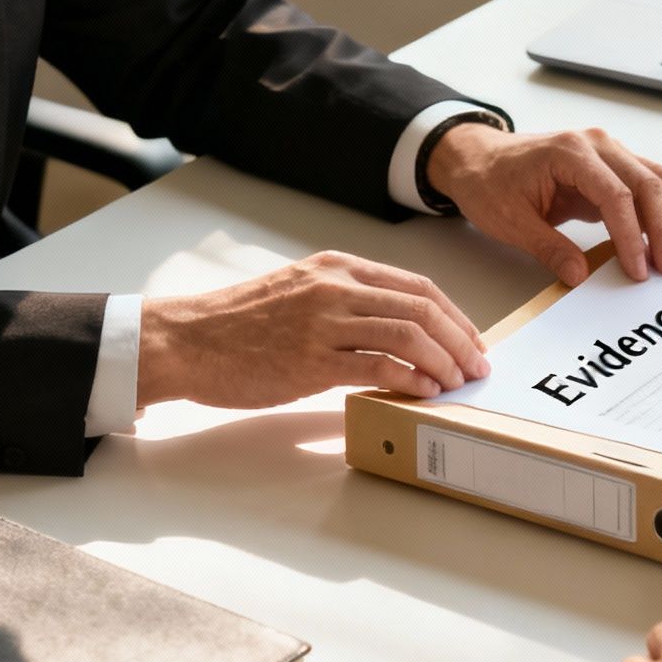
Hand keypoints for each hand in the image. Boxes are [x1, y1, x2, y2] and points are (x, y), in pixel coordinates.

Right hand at [136, 250, 488, 407]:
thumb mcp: (298, 291)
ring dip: (443, 362)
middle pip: (422, 308)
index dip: (455, 316)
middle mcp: (335, 288)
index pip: (417, 286)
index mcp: (337, 268)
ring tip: (457, 384)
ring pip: (407, 334)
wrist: (184, 340)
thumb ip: (345, 301)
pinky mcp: (310, 361)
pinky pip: (377, 367)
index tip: (471, 342)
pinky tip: (424, 393)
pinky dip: (410, 380)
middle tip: (477, 368)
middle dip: (461, 341)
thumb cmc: (237, 324)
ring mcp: (323, 323)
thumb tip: (394, 329)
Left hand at [427, 123, 661, 285]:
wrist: (477, 158)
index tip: (638, 270)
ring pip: (657, 180)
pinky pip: (646, 185)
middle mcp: (596, 144)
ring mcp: (607, 152)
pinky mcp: (610, 168)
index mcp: (570, 152)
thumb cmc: (489, 182)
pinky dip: (660, 213)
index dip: (631, 236)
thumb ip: (548, 248)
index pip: (616, 195)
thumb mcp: (510, 222)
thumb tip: (580, 276)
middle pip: (649, 182)